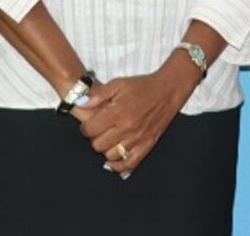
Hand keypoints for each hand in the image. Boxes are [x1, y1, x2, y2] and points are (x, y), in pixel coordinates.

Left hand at [75, 55, 197, 175]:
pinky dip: (119, 167)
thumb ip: (99, 95)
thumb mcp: (118, 84)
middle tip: (99, 131)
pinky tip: (113, 162)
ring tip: (108, 140)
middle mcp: (127, 128)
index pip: (91, 129)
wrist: (168, 91)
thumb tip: (81, 103)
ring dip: (106, 149)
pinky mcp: (147, 145)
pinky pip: (130, 163)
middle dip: (95, 138)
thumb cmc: (142, 86)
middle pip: (98, 145)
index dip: (85, 128)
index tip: (88, 125)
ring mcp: (138, 139)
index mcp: (118, 112)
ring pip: (111, 156)